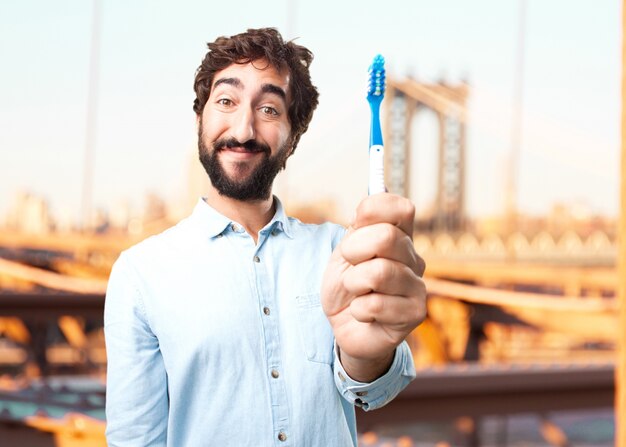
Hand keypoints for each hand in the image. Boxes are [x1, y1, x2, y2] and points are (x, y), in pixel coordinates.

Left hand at [321, 193, 425, 379]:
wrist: (344, 326)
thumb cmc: (348, 286)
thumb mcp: (346, 252)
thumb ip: (361, 224)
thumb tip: (380, 183)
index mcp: (401, 237)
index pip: (401, 208)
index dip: (372, 212)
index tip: (355, 225)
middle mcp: (415, 258)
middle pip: (387, 237)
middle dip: (354, 250)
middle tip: (349, 264)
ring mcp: (418, 286)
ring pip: (379, 273)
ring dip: (354, 284)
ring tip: (355, 292)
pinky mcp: (415, 314)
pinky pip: (375, 305)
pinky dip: (358, 309)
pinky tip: (363, 313)